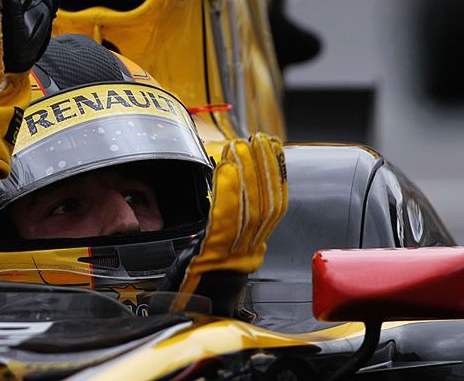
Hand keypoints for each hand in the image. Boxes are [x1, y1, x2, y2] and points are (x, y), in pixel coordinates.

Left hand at [168, 134, 288, 316]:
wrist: (185, 324)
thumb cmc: (194, 293)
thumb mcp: (215, 258)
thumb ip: (225, 232)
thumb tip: (226, 198)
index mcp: (252, 251)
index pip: (273, 208)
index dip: (277, 177)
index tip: (274, 150)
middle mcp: (248, 253)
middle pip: (264, 204)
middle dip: (264, 168)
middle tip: (259, 139)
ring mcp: (232, 255)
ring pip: (248, 209)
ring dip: (246, 172)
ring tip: (242, 145)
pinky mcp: (212, 257)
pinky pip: (223, 220)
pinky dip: (226, 192)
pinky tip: (225, 169)